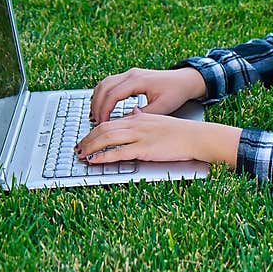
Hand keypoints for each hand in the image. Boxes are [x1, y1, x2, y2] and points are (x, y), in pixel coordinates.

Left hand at [75, 107, 241, 166]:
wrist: (195, 136)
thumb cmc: (178, 131)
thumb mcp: (157, 119)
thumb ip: (142, 116)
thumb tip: (131, 112)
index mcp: (137, 117)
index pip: (109, 121)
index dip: (93, 131)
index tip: (85, 139)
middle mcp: (135, 124)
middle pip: (103, 128)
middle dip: (87, 139)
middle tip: (77, 148)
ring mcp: (139, 136)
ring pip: (107, 138)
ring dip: (91, 147)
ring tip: (81, 154)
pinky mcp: (144, 148)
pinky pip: (119, 151)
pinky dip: (104, 156)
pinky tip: (95, 160)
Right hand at [89, 67, 206, 123]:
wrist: (185, 80)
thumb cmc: (176, 92)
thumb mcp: (161, 108)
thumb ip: (142, 115)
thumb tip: (124, 123)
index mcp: (138, 81)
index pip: (112, 95)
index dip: (104, 110)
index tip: (101, 123)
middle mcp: (131, 74)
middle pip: (104, 88)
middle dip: (97, 105)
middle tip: (95, 121)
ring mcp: (130, 74)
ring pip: (104, 83)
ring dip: (97, 99)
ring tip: (95, 115)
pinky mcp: (131, 76)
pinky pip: (110, 83)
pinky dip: (103, 94)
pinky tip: (102, 105)